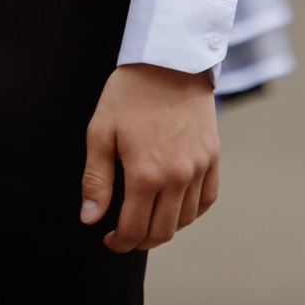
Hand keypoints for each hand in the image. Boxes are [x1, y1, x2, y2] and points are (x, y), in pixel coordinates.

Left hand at [82, 63, 218, 253]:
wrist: (169, 61)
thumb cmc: (129, 94)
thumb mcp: (101, 132)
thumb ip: (95, 180)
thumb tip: (90, 219)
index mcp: (146, 174)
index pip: (134, 230)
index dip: (120, 242)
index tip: (109, 239)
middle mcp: (177, 177)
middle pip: (162, 232)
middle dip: (141, 241)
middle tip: (126, 235)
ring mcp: (199, 167)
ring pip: (186, 220)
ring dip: (166, 228)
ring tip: (148, 219)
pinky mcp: (214, 157)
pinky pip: (207, 199)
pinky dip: (192, 211)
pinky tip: (176, 207)